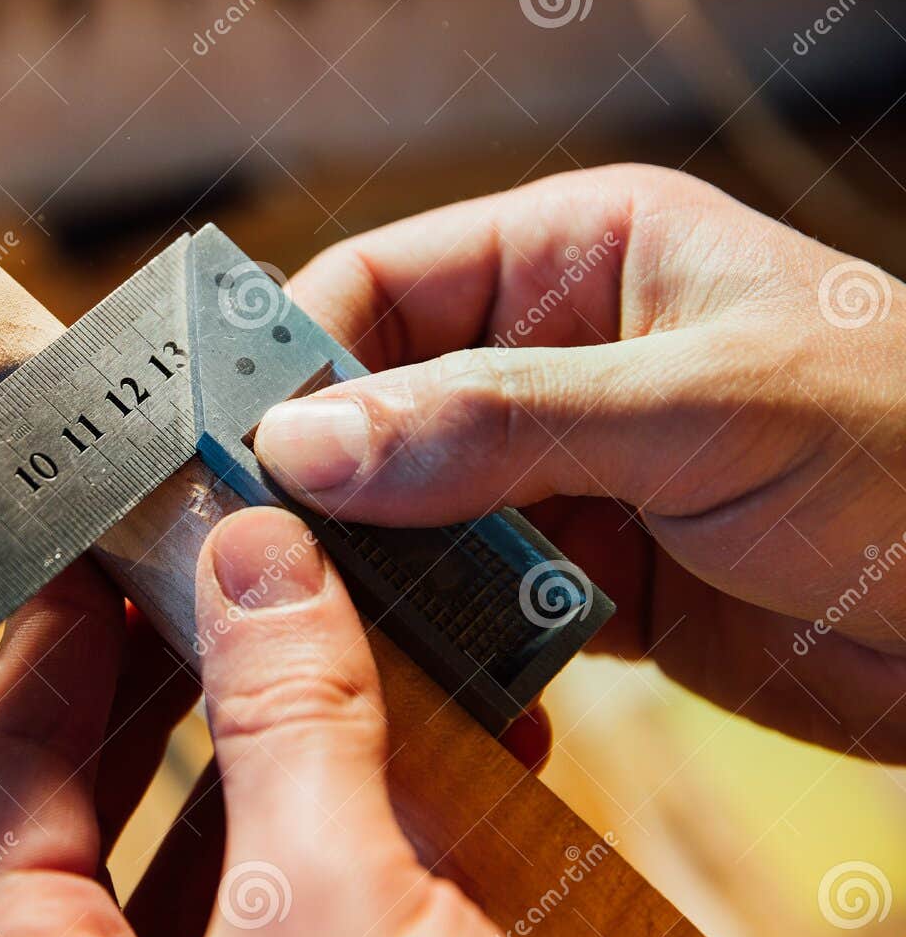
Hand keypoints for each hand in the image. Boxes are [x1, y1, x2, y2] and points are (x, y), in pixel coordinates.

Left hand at [0, 507, 504, 936]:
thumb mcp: (327, 903)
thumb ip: (286, 723)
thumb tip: (258, 558)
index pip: (1, 770)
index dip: (56, 637)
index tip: (105, 535)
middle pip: (97, 806)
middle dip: (175, 678)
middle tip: (224, 567)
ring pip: (209, 860)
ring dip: (285, 749)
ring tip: (336, 640)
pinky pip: (295, 917)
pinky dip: (356, 840)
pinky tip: (442, 769)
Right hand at [253, 164, 905, 760]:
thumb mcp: (703, 409)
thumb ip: (496, 422)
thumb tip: (302, 441)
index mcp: (573, 256)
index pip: (377, 286)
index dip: (292, 360)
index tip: (233, 450)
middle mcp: (548, 358)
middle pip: (372, 409)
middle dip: (320, 484)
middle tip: (258, 558)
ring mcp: (559, 474)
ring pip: (407, 516)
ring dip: (375, 574)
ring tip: (332, 633)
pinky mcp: (582, 580)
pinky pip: (468, 603)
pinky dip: (439, 643)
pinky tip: (423, 680)